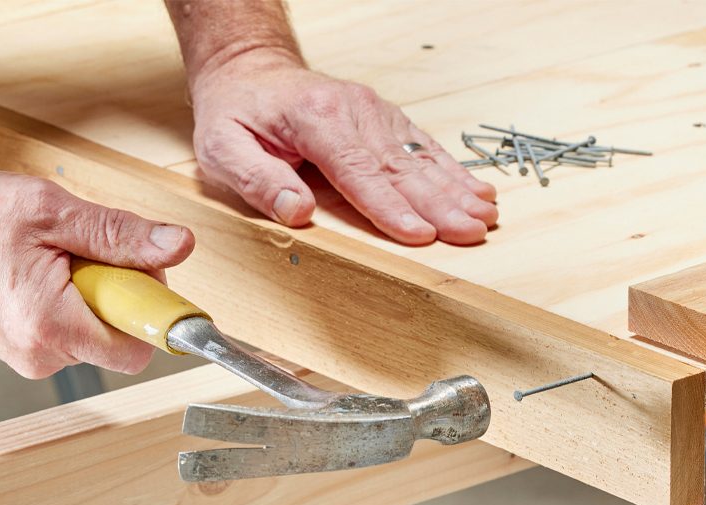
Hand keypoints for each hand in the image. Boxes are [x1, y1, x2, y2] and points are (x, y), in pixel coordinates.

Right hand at [0, 172, 194, 378]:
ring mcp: (30, 357)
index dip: (151, 307)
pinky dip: (73, 303)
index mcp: (50, 325)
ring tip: (54, 261)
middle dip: (122, 294)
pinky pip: (73, 331)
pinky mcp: (24, 351)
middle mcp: (41, 354)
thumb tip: (177, 246)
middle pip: (122, 339)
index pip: (139, 347)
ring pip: (98, 333)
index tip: (143, 274)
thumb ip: (120, 233)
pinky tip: (43, 275)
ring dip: (95, 296)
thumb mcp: (50, 210)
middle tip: (87, 255)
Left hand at [188, 51, 498, 244]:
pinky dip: (454, 172)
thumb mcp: (221, 148)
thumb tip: (295, 211)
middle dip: (440, 204)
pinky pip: (425, 148)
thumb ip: (257, 180)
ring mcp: (375, 113)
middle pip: (401, 168)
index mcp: (315, 118)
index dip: (390, 207)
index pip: (358, 171)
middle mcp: (354, 111)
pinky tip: (480, 192)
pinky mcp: (387, 120)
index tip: (420, 234)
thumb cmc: (236, 113)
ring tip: (485, 217)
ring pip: (421, 158)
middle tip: (470, 232)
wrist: (250, 69)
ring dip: (457, 191)